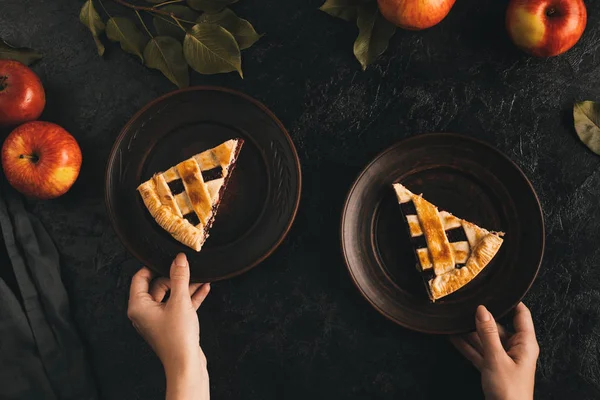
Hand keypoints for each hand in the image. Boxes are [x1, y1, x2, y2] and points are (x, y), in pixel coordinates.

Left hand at [127, 253, 210, 399]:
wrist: (186, 364)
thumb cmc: (177, 337)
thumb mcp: (179, 301)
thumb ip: (179, 277)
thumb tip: (179, 260)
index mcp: (138, 306)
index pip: (140, 277)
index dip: (153, 266)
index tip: (167, 259)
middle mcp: (145, 312)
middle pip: (157, 285)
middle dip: (175, 277)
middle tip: (188, 269)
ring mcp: (158, 319)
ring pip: (170, 296)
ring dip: (185, 287)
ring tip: (201, 278)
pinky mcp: (171, 325)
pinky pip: (178, 306)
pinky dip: (189, 298)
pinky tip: (204, 289)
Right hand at [451, 303, 538, 399]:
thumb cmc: (509, 391)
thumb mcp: (496, 358)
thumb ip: (487, 333)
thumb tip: (482, 309)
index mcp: (525, 343)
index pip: (521, 314)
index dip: (510, 301)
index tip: (496, 289)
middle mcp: (515, 348)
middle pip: (498, 326)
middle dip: (481, 318)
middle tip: (465, 306)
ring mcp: (503, 358)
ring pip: (485, 339)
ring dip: (470, 332)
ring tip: (454, 320)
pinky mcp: (492, 368)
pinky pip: (479, 352)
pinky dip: (467, 346)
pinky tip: (453, 338)